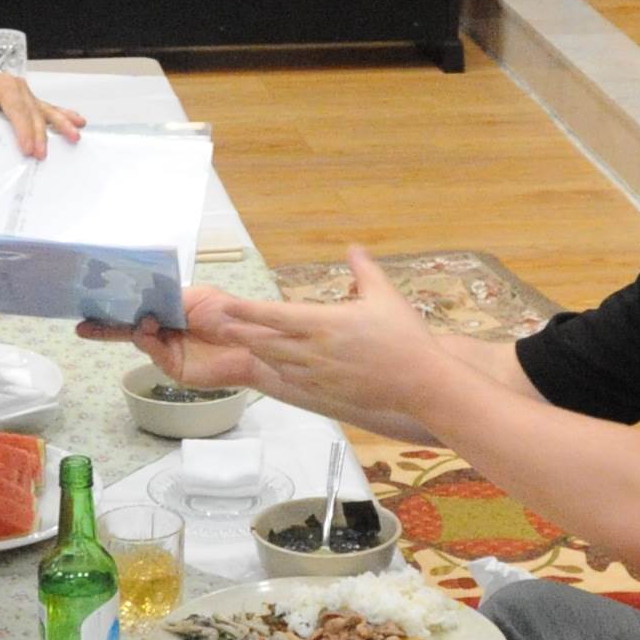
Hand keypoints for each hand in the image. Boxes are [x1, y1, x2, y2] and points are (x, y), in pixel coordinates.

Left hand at [0, 72, 85, 156]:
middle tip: (40, 155)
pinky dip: (64, 116)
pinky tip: (78, 122)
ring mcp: (25, 97)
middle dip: (38, 133)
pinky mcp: (31, 106)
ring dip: (61, 125)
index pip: (14, 103)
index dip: (21, 126)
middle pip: (31, 110)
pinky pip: (49, 111)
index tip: (25, 148)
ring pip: (45, 111)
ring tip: (74, 137)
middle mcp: (15, 88)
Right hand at [83, 308, 271, 390]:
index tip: (96, 297)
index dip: (120, 303)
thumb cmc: (229, 316)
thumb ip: (168, 300)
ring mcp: (167, 350)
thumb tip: (142, 308)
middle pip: (130, 325)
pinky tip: (146, 330)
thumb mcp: (197, 297)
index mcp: (172, 310)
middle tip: (83, 322)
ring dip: (133, 327)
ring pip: (139, 338)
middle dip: (107, 322)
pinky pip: (153, 352)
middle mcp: (166, 330)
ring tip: (139, 319)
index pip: (140, 305)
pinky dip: (146, 340)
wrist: (252, 343)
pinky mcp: (172, 368)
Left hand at [170, 247, 449, 421]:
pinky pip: (293, 379)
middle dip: (241, 332)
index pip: (274, 315)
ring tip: (241, 341)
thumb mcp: (385, 295)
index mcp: (324, 323)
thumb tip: (353, 247)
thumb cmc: (406, 338)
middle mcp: (314, 350)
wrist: (421, 382)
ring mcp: (318, 374)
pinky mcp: (326, 391)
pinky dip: (279, 369)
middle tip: (219, 325)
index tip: (225, 305)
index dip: (246, 310)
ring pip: (276, 361)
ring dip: (257, 350)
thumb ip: (364, 270)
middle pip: (266, 341)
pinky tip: (275, 364)